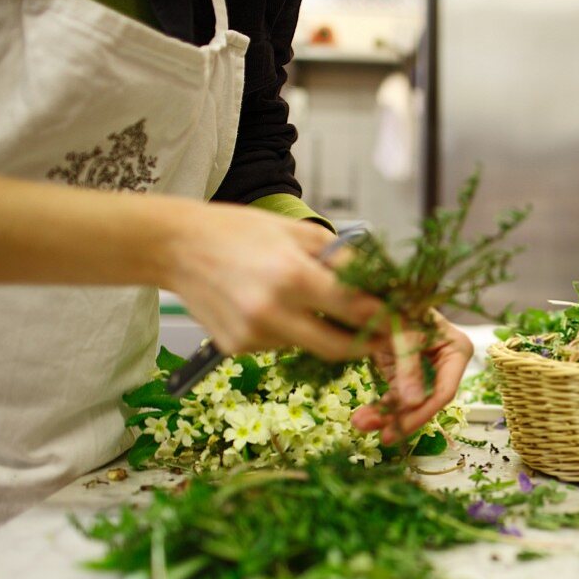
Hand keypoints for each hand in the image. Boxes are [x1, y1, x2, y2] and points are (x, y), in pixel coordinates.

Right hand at [163, 202, 385, 359]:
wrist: (175, 246)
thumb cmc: (238, 231)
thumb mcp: (296, 232)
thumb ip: (340, 261)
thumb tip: (381, 285)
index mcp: (292, 276)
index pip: (355, 309)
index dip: (385, 319)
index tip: (404, 322)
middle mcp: (272, 311)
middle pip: (338, 346)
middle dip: (366, 344)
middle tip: (383, 337)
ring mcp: (252, 334)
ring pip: (308, 345)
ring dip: (321, 331)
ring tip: (305, 300)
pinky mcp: (237, 347)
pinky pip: (280, 346)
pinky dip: (289, 331)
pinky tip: (270, 305)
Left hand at [350, 311, 472, 444]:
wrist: (372, 290)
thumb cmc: (397, 302)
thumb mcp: (404, 334)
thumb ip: (409, 369)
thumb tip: (412, 403)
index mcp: (456, 350)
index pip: (443, 391)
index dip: (423, 412)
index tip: (400, 429)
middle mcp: (444, 363)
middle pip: (426, 400)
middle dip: (401, 418)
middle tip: (381, 435)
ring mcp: (422, 369)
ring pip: (408, 402)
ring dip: (386, 415)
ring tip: (362, 423)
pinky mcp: (403, 371)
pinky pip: (395, 396)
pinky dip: (380, 406)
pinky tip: (364, 416)